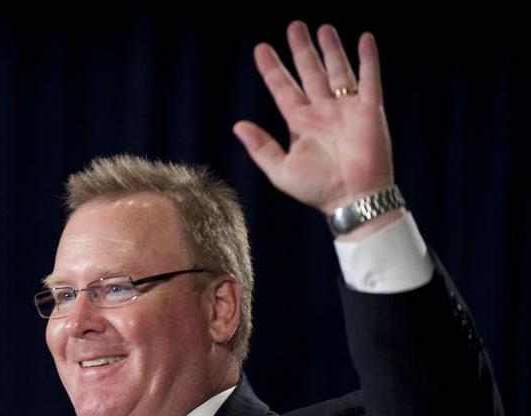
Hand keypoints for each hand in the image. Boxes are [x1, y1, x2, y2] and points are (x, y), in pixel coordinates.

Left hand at [234, 22, 394, 217]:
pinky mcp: (369, 109)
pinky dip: (367, 58)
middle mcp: (322, 112)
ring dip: (330, 49)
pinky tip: (364, 39)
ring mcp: (346, 108)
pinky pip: (369, 78)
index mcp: (300, 123)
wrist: (353, 198)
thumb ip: (260, 147)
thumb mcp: (280, 170)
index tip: (260, 49)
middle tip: (294, 26)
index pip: (282, 88)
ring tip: (322, 28)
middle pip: (309, 72)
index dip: (272, 69)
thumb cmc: (317, 189)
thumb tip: (237, 125)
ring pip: (337, 70)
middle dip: (301, 50)